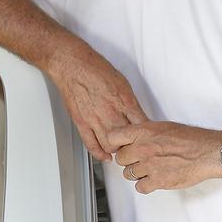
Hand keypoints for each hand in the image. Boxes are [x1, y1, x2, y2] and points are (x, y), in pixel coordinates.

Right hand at [48, 42, 147, 160]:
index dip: (147, 135)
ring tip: (122, 150)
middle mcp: (111, 112)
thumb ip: (130, 102)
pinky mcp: (81, 123)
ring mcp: (95, 119)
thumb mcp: (122, 83)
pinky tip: (105, 156)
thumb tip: (138, 116)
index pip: (142, 125)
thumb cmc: (96, 69)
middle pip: (128, 139)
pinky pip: (92, 144)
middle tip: (136, 147)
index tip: (148, 138)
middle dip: (133, 145)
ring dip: (118, 150)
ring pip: (111, 146)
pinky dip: (100, 154)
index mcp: (124, 101)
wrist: (72, 65)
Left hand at [111, 121, 221, 192]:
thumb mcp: (164, 127)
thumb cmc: (191, 139)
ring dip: (137, 173)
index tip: (120, 146)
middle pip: (120, 158)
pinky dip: (145, 185)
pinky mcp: (158, 181)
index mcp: (144, 132)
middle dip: (128, 160)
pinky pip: (140, 187)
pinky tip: (154, 179)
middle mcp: (144, 148)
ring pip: (128, 174)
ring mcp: (150, 166)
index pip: (113, 137)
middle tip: (139, 159)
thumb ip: (145, 133)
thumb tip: (132, 138)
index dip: (116, 143)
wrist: (208, 152)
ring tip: (150, 168)